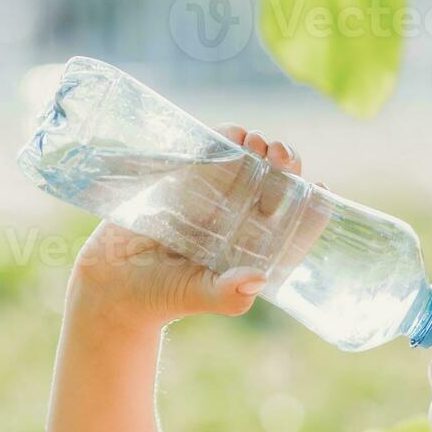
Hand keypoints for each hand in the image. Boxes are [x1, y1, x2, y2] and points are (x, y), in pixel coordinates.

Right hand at [68, 124, 320, 328]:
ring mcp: (215, 198)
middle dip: (287, 164)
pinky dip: (226, 138)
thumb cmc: (161, 296)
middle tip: (281, 156)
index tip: (319, 190)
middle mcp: (241, 222)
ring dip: (259, 146)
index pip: (296, 225)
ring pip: (250, 163)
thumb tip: (256, 279)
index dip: (314, 205)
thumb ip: (226, 295)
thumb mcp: (197, 295)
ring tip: (256, 143)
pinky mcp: (187, 180)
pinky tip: (233, 134)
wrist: (112, 281)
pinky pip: (213, 152)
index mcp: (256, 250)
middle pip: (278, 185)